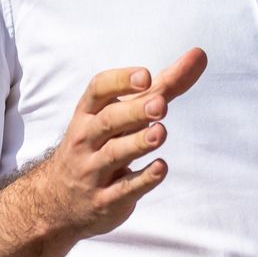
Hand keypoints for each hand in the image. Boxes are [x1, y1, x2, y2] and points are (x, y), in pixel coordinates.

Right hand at [31, 48, 207, 240]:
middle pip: (108, 121)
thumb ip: (163, 85)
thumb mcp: (123, 112)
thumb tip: (199, 55)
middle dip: (134, 111)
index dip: (120, 81)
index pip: (98, 90)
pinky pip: (124, 190)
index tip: (146, 76)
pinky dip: (143, 179)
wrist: (57, 201)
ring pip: (115, 154)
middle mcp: (87, 139)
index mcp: (89, 112)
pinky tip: (161, 167)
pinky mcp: (105, 200)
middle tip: (161, 105)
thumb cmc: (101, 143)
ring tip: (160, 133)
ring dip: (139, 142)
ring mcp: (93, 171)